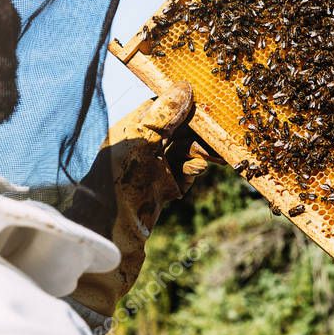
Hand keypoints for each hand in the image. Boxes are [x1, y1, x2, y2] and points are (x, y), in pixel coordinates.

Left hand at [68, 81, 214, 316]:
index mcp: (131, 130)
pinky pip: (186, 172)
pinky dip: (197, 168)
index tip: (212, 95)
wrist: (107, 246)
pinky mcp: (161, 191)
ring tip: (224, 146)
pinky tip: (207, 165)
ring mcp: (151, 169)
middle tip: (226, 124)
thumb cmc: (115, 190)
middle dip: (201, 126)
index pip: (163, 104)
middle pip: (179, 127)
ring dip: (204, 148)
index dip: (187, 99)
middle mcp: (141, 147)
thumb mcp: (141, 146)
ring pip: (186, 149)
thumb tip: (184, 88)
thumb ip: (161, 117)